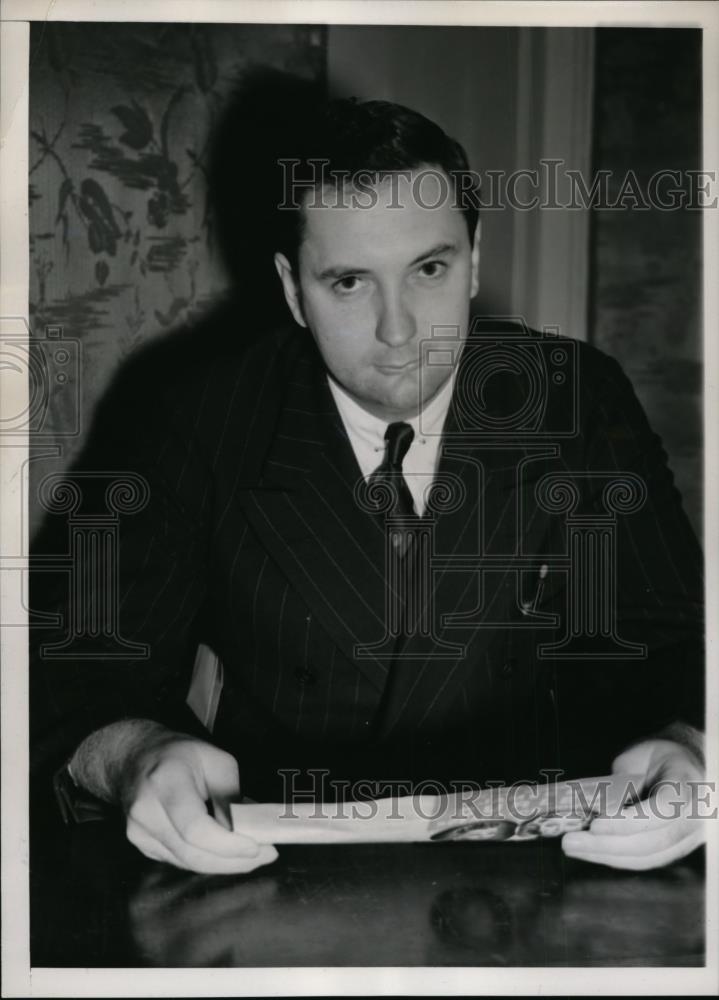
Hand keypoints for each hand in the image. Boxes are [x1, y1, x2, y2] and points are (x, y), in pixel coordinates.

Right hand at [122, 736, 277, 873]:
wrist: (134, 757)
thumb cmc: (179, 754)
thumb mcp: (215, 760)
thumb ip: (231, 795)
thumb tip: (251, 828)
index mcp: (165, 782)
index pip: (195, 828)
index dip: (227, 845)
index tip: (257, 847)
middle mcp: (146, 812)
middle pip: (192, 853)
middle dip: (233, 860)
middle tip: (266, 856)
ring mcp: (139, 832)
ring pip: (187, 862)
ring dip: (223, 864)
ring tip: (253, 856)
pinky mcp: (141, 845)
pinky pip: (180, 860)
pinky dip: (206, 860)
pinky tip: (226, 853)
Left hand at [562, 737, 705, 870]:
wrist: (686, 763)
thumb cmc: (660, 755)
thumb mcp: (640, 755)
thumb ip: (622, 778)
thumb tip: (595, 803)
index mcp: (686, 784)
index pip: (661, 809)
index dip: (628, 821)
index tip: (596, 824)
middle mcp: (694, 816)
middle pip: (653, 841)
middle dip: (608, 845)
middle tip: (572, 842)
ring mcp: (689, 836)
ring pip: (648, 856)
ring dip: (608, 856)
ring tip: (576, 848)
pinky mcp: (677, 849)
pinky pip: (647, 859)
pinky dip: (617, 857)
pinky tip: (593, 852)